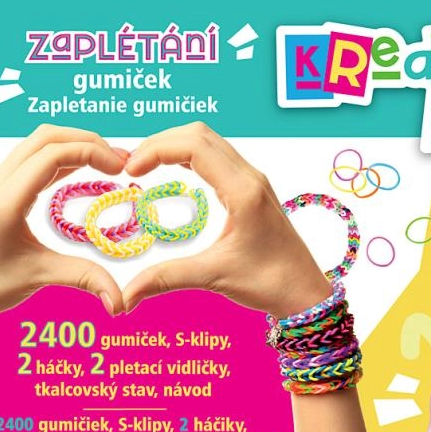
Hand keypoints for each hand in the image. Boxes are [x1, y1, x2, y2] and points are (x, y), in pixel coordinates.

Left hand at [0, 125, 130, 316]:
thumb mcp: (39, 277)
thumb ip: (84, 278)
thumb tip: (120, 302)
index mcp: (7, 200)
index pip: (53, 154)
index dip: (91, 152)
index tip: (121, 169)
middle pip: (47, 137)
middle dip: (87, 141)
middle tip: (120, 161)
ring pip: (38, 142)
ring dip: (74, 144)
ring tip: (106, 162)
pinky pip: (32, 157)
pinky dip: (60, 156)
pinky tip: (81, 169)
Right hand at [117, 122, 331, 316]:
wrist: (305, 292)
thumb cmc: (270, 283)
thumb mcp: (214, 277)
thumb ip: (166, 279)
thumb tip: (125, 297)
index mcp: (243, 191)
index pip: (194, 147)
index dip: (156, 150)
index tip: (130, 172)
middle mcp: (249, 177)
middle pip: (198, 134)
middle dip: (160, 143)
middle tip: (131, 167)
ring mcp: (252, 180)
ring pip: (208, 141)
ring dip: (174, 146)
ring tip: (145, 166)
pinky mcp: (251, 189)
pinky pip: (217, 156)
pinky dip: (189, 155)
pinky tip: (172, 171)